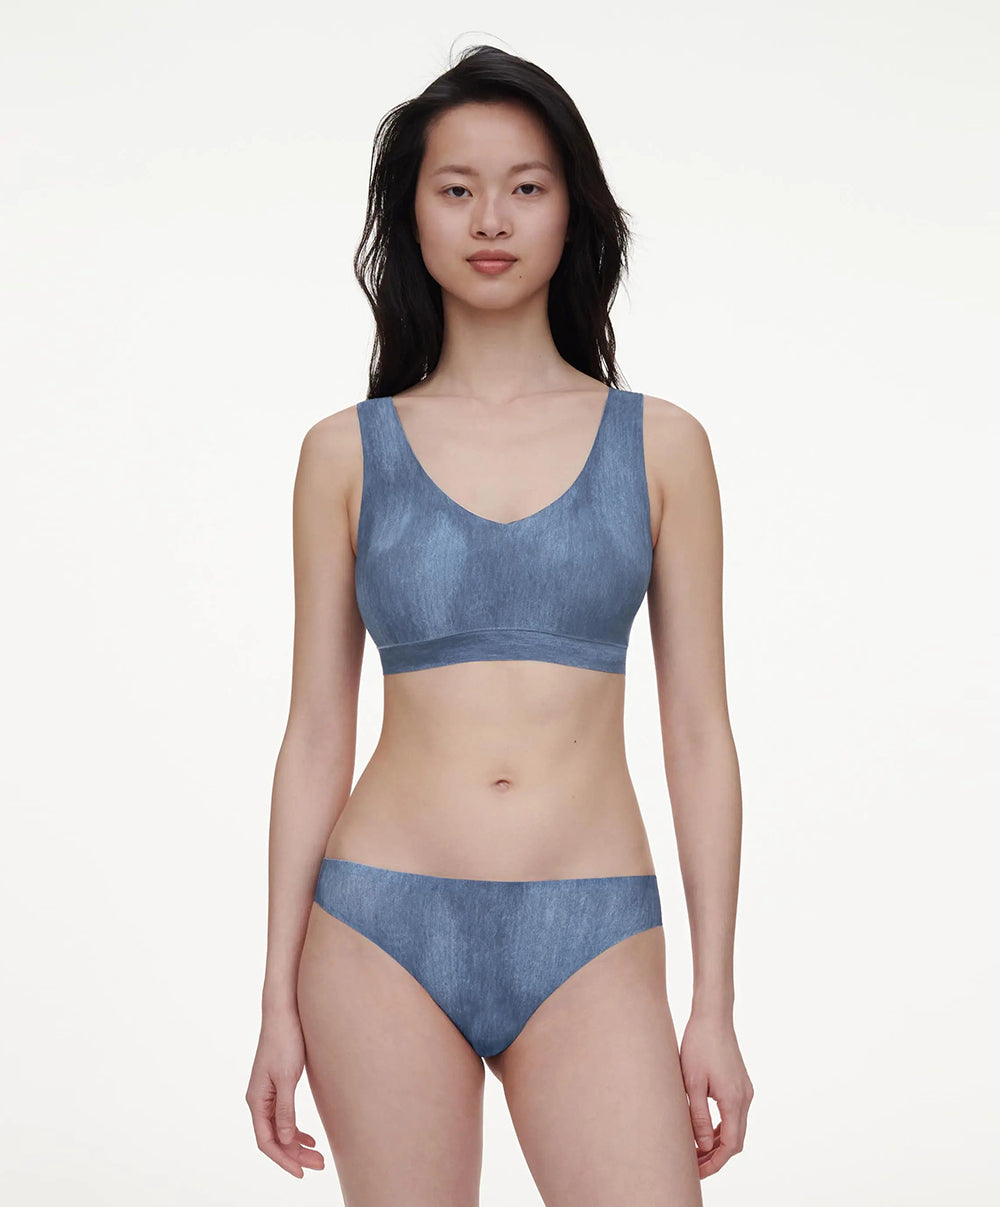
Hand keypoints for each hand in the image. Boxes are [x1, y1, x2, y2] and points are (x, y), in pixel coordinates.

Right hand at [245, 1012, 324, 1178]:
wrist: (285, 1010)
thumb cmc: (285, 1040)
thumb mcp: (287, 1077)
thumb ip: (285, 1109)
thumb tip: (283, 1139)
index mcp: (257, 1100)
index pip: (266, 1141)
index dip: (283, 1160)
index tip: (301, 1173)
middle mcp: (259, 1099)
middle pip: (274, 1138)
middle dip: (294, 1155)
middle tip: (319, 1165)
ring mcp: (267, 1093)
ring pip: (280, 1129)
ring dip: (296, 1144)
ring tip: (318, 1156)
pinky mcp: (278, 1084)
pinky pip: (284, 1116)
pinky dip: (295, 1129)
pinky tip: (310, 1137)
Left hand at [679, 1011, 752, 1178]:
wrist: (713, 1016)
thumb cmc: (699, 1045)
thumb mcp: (692, 1083)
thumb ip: (697, 1116)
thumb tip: (703, 1147)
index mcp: (734, 1100)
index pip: (730, 1145)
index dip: (714, 1163)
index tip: (697, 1172)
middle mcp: (745, 1098)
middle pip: (735, 1141)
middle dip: (716, 1157)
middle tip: (694, 1166)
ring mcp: (745, 1090)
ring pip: (735, 1128)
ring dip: (719, 1143)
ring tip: (696, 1152)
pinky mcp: (740, 1084)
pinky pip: (734, 1114)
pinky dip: (721, 1127)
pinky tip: (704, 1131)